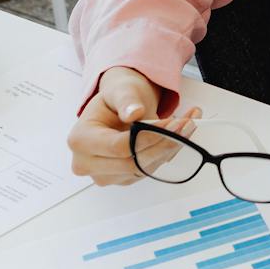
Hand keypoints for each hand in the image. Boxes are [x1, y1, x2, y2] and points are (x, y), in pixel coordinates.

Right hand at [67, 65, 200, 185]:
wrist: (119, 107)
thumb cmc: (117, 98)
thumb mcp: (120, 90)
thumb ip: (127, 100)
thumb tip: (134, 113)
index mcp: (81, 140)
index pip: (118, 147)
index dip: (148, 136)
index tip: (172, 122)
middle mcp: (87, 163)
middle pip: (132, 163)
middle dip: (164, 142)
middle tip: (187, 122)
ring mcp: (105, 175)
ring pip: (144, 168)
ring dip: (171, 147)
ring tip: (188, 124)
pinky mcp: (122, 178)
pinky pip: (149, 170)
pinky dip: (167, 152)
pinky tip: (180, 135)